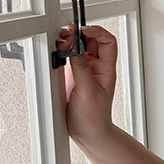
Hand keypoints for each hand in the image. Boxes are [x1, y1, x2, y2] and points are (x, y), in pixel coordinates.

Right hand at [55, 24, 117, 148]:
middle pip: (91, 41)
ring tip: (59, 43)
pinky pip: (68, 59)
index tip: (81, 30)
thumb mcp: (87, 90)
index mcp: (106, 69)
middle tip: (65, 35)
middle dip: (79, 34)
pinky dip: (62, 53)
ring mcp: (84, 71)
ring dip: (69, 43)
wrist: (88, 133)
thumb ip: (80, 67)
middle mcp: (96, 68)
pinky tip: (56, 54)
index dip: (96, 31)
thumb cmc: (94, 117)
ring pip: (78, 48)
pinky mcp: (72, 77)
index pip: (107, 41)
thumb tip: (73, 47)